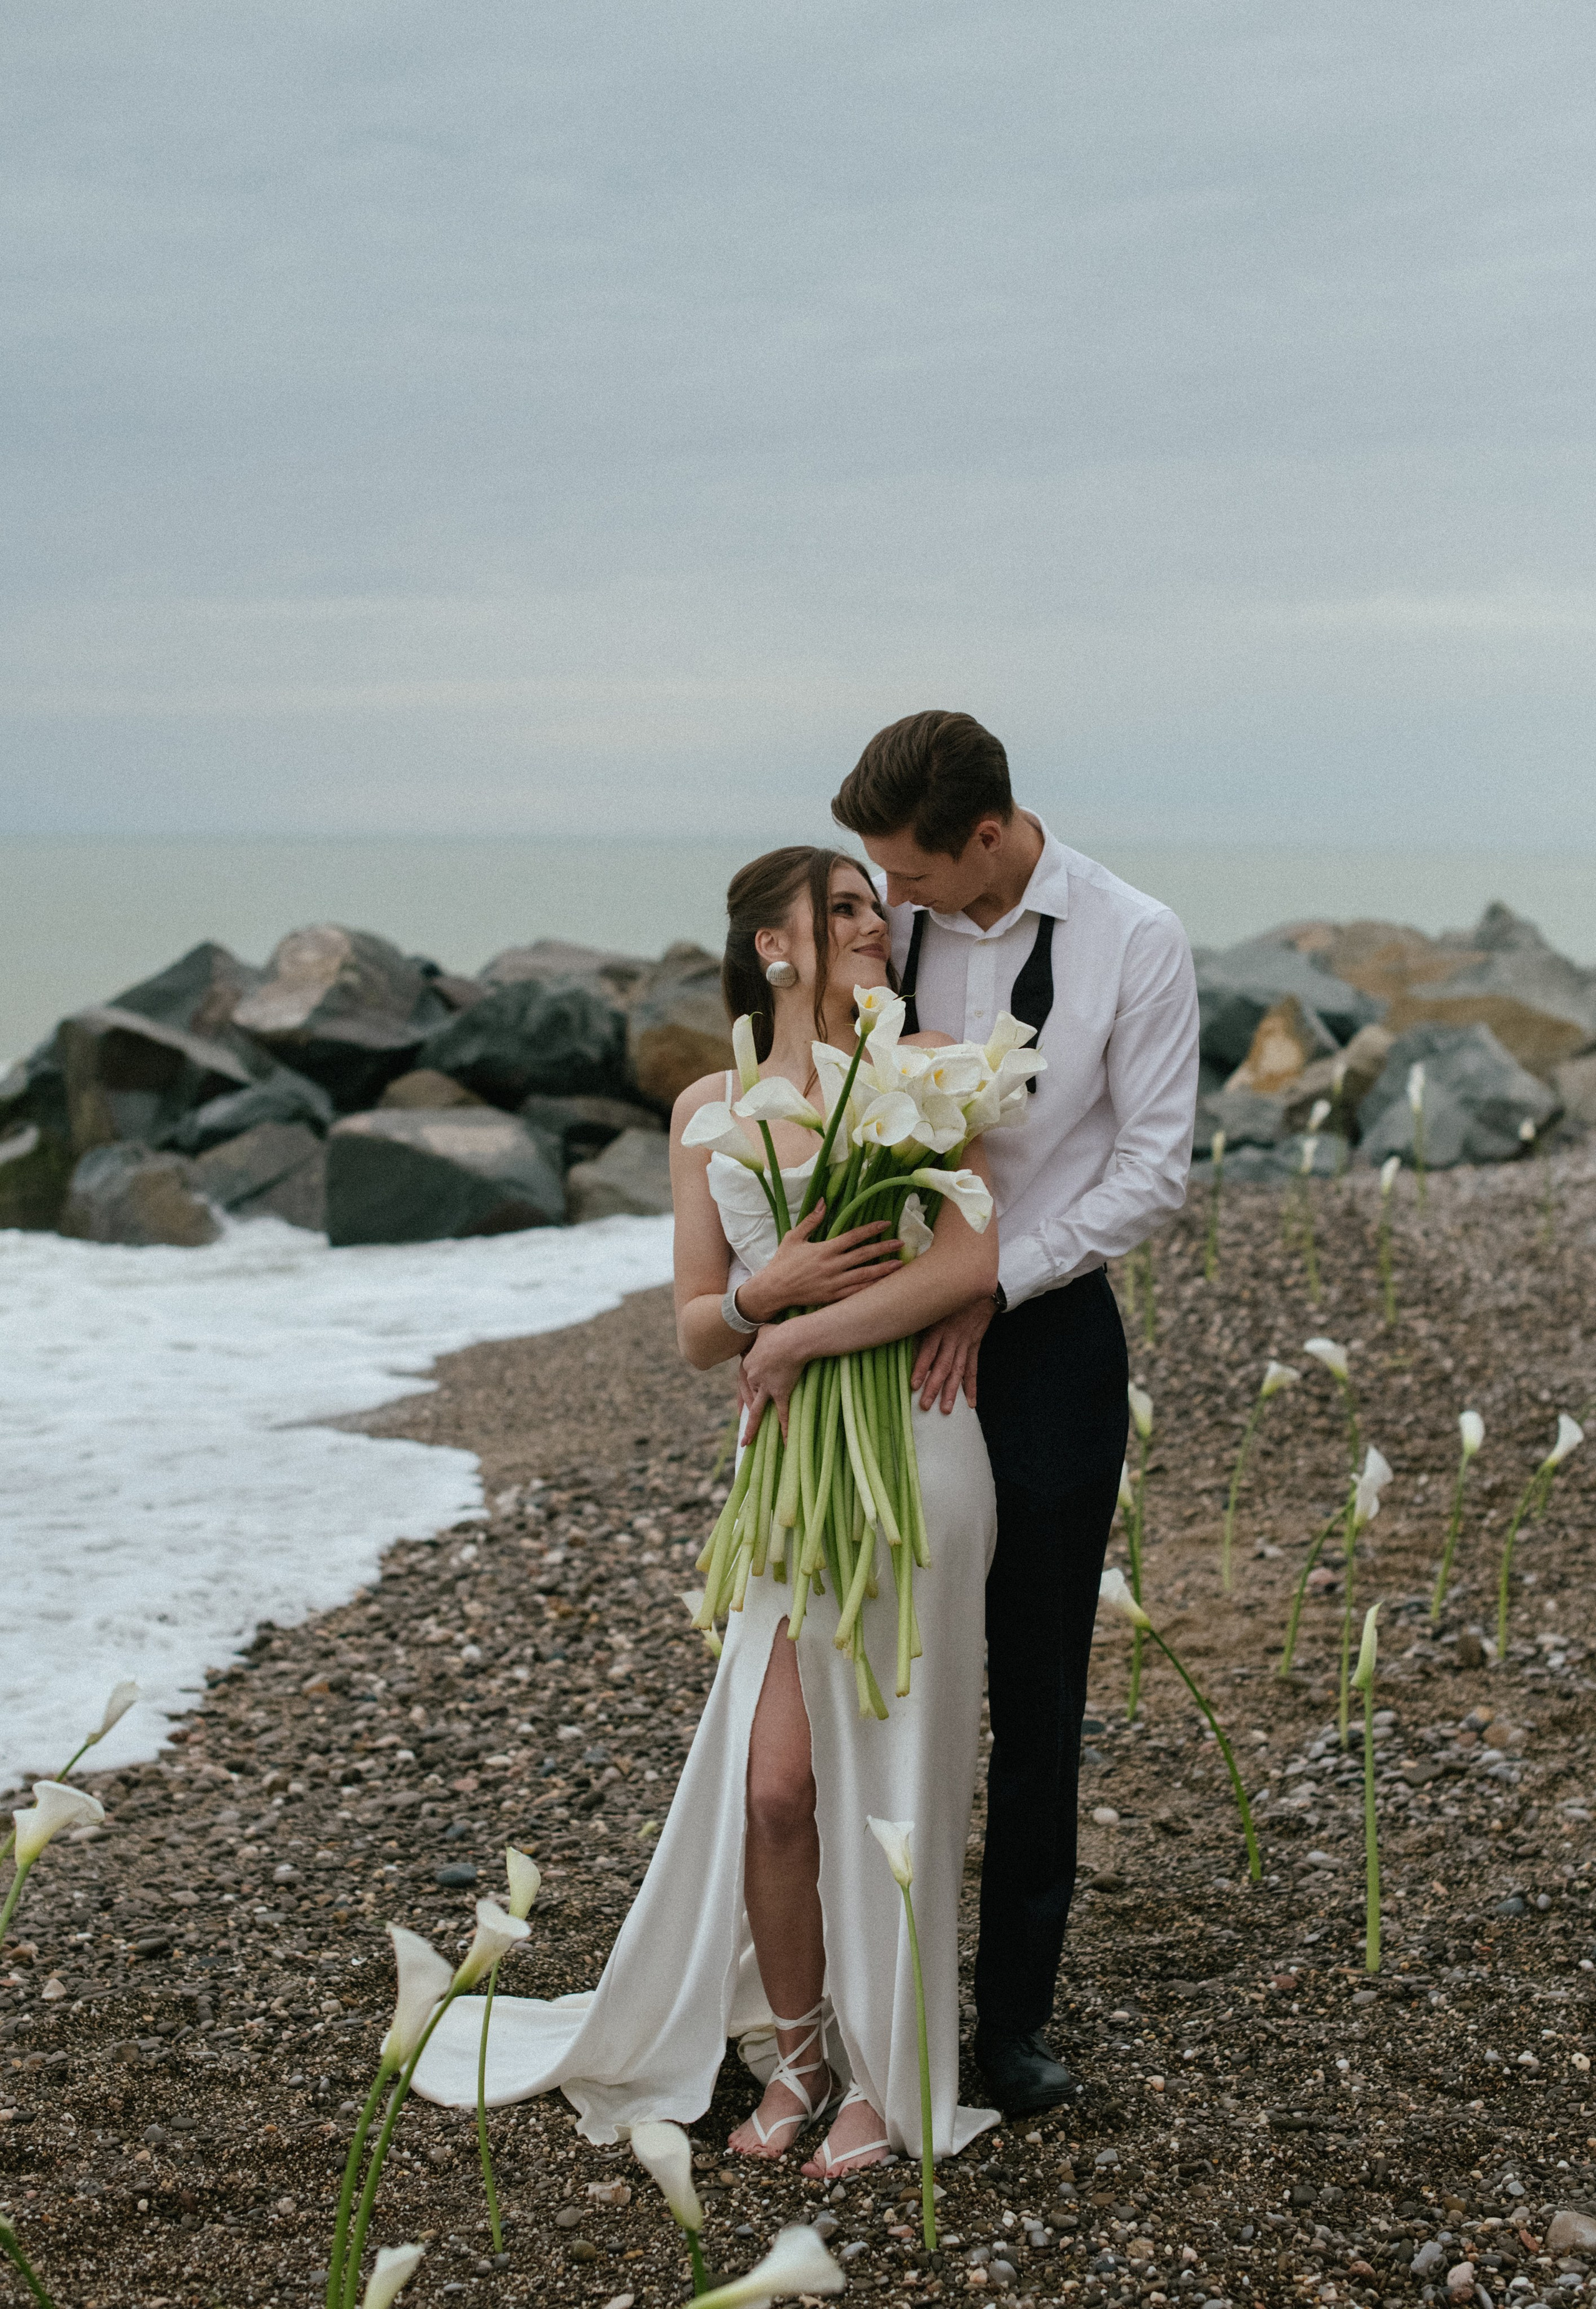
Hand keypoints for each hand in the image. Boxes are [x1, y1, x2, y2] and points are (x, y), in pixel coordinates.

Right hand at [735, 1201, 902, 1324]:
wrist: (774, 1290)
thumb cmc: (783, 1262)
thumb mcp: (794, 1237)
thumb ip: (811, 1220)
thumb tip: (823, 1202)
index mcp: (824, 1249)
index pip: (853, 1237)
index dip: (871, 1229)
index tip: (886, 1224)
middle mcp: (832, 1266)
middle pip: (864, 1255)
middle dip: (884, 1248)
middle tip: (901, 1243)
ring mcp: (833, 1283)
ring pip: (864, 1275)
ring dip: (883, 1269)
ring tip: (900, 1264)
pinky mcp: (832, 1297)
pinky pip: (856, 1292)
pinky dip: (870, 1288)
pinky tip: (883, 1284)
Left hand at [740, 1317, 816, 1438]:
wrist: (792, 1339)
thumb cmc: (779, 1332)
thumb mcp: (763, 1331)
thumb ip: (759, 1335)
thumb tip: (761, 1330)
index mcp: (747, 1365)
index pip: (742, 1383)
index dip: (741, 1397)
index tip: (740, 1409)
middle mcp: (753, 1378)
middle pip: (749, 1398)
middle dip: (747, 1413)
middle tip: (744, 1429)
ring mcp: (766, 1386)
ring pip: (757, 1411)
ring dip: (752, 1428)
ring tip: (747, 1443)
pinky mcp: (780, 1392)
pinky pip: (782, 1414)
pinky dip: (784, 1428)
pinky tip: (784, 1443)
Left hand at [911, 1295, 995, 1414]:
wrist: (981, 1288)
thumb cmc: (949, 1295)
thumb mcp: (932, 1302)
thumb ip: (916, 1314)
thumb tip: (892, 1321)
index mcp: (939, 1327)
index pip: (929, 1351)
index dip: (922, 1368)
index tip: (914, 1385)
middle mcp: (952, 1338)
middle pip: (943, 1366)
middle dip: (934, 1387)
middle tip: (925, 1406)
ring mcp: (965, 1343)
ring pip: (958, 1371)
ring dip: (952, 1392)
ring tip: (946, 1410)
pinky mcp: (974, 1346)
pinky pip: (973, 1369)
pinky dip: (972, 1386)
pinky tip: (971, 1403)